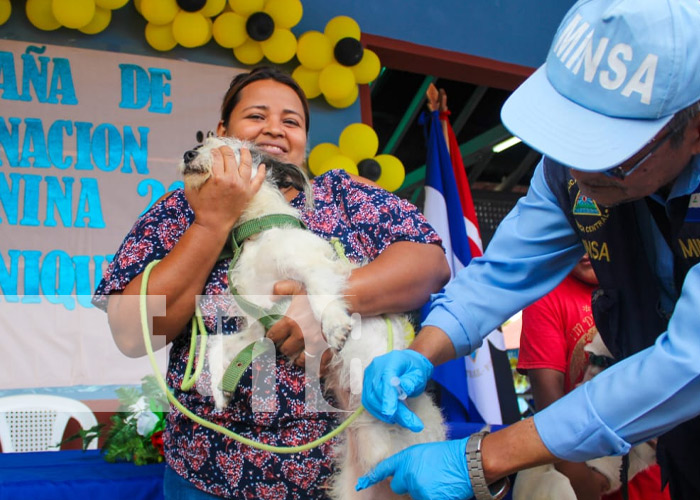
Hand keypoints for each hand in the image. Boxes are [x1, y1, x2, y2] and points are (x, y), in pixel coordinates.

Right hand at [186, 146, 265, 234]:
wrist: (213, 224)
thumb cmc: (201, 208)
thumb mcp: (190, 189)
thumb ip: (190, 174)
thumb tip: (193, 162)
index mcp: (217, 177)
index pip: (217, 156)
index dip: (214, 151)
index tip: (213, 151)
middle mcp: (232, 179)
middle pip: (231, 157)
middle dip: (226, 149)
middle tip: (224, 149)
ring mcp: (242, 186)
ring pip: (246, 164)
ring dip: (245, 154)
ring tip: (244, 149)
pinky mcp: (249, 193)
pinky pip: (259, 181)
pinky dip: (261, 172)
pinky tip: (262, 165)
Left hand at [266, 280, 331, 374]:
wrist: (344, 299)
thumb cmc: (320, 293)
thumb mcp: (299, 287)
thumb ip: (283, 288)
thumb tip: (271, 295)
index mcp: (291, 322)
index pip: (274, 336)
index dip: (272, 337)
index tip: (273, 336)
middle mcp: (301, 336)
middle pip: (285, 350)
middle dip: (284, 347)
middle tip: (286, 345)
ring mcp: (315, 345)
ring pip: (300, 361)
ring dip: (298, 360)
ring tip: (298, 356)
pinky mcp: (328, 350)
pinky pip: (320, 366)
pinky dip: (316, 370)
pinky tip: (314, 370)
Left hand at [356, 437, 473, 499]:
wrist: (466, 462)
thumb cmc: (447, 456)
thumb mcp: (422, 453)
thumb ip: (408, 463)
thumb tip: (401, 475)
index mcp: (405, 458)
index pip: (383, 469)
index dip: (370, 478)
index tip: (360, 484)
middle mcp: (408, 474)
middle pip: (398, 485)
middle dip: (408, 483)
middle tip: (425, 476)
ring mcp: (417, 488)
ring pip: (413, 494)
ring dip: (422, 491)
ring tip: (436, 481)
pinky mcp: (428, 499)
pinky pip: (423, 499)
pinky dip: (431, 496)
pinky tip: (440, 489)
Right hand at [361, 350, 432, 430]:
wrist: (407, 363)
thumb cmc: (414, 369)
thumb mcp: (420, 374)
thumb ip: (412, 381)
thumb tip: (404, 390)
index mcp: (391, 361)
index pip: (385, 379)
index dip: (387, 397)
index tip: (391, 412)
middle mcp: (376, 367)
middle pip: (377, 391)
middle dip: (391, 411)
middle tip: (410, 422)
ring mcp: (369, 376)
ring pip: (370, 399)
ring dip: (384, 414)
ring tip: (403, 420)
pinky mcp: (366, 385)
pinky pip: (368, 401)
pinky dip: (378, 412)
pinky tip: (390, 417)